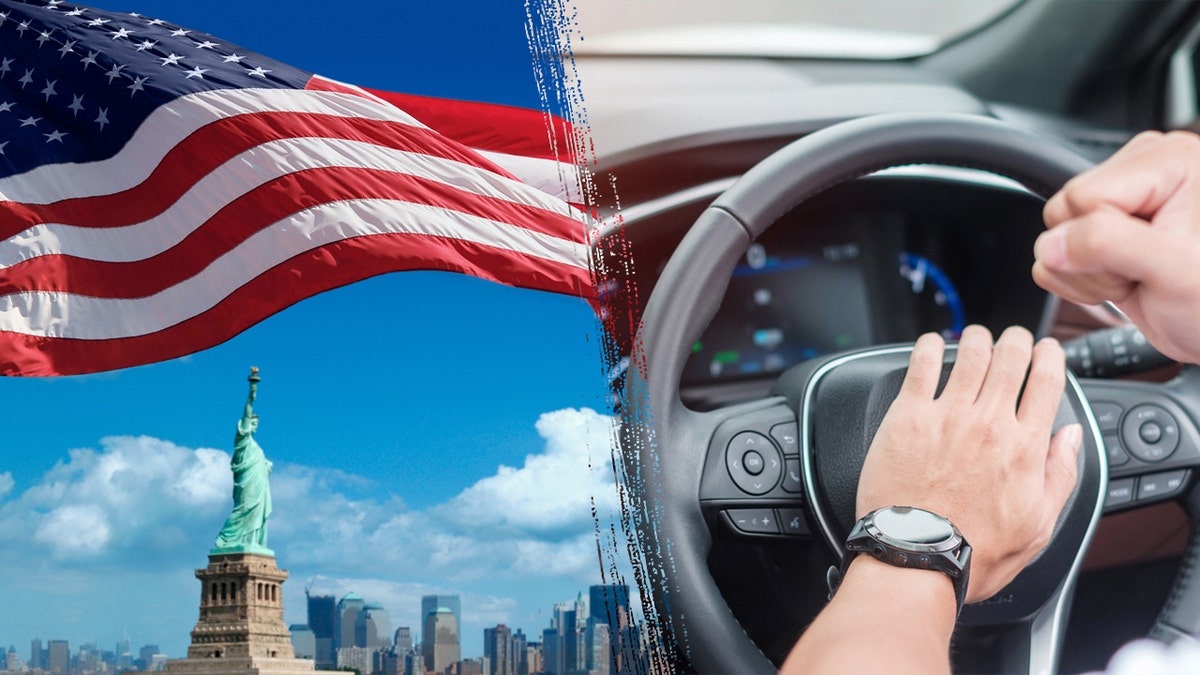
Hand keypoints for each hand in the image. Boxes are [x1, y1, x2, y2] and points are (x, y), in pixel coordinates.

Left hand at [856, 326, 1081, 602]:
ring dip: (978, 338)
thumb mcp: (1039, 525)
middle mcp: (988, 423)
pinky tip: (933, 344)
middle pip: (1010, 358)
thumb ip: (1059, 475)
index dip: (1051, 357)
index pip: (1047, 381)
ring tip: (978, 337)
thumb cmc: (973, 550)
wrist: (917, 557)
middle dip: (1017, 340)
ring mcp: (946, 416)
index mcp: (1023, 447)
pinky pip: (921, 366)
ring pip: (970, 354)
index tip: (1047, 350)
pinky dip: (930, 347)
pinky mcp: (907, 417)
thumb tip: (1070, 439)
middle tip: (1014, 339)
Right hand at [1034, 130, 1199, 363]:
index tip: (1147, 261)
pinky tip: (1125, 282)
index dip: (1102, 240)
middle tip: (1143, 273)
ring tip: (1140, 278)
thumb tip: (1051, 245)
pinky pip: (1053, 255)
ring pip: (1054, 237)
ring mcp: (1120, 203)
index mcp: (1167, 161)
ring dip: (1089, 275)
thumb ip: (1111, 246)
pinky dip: (1081, 282)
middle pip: (1064, 213)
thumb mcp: (1175, 274)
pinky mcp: (1103, 231)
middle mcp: (1141, 172)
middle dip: (1094, 258)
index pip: (1083, 196)